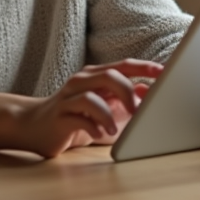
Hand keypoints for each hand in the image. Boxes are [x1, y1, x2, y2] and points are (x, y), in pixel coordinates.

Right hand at [17, 59, 162, 156]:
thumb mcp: (107, 108)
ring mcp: (68, 98)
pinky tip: (98, 134)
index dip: (145, 67)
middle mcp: (81, 82)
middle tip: (138, 110)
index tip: (165, 73)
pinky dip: (92, 127)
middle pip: (109, 75)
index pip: (123, 66)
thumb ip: (126, 102)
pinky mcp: (59, 116)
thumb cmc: (76, 117)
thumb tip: (150, 95)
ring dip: (109, 114)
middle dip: (128, 91)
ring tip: (114, 130)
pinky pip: (77, 118)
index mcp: (95, 76)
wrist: (34, 126)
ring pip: (91, 96)